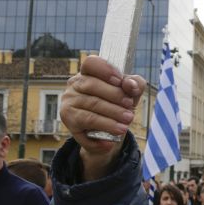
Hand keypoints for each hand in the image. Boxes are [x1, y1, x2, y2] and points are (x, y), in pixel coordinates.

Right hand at [61, 56, 145, 170]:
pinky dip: (100, 131)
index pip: (91, 63)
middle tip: (130, 110)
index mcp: (89, 73)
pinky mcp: (68, 119)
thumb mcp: (131, 93)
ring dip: (110, 117)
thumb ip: (135, 85)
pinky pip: (85, 124)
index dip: (105, 70)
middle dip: (114, 97)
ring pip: (90, 106)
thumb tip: (130, 85)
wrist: (107, 133)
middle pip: (92, 85)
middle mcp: (75, 84)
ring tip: (125, 126)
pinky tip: (111, 141)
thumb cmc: (118, 105)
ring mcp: (69, 101)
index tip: (120, 80)